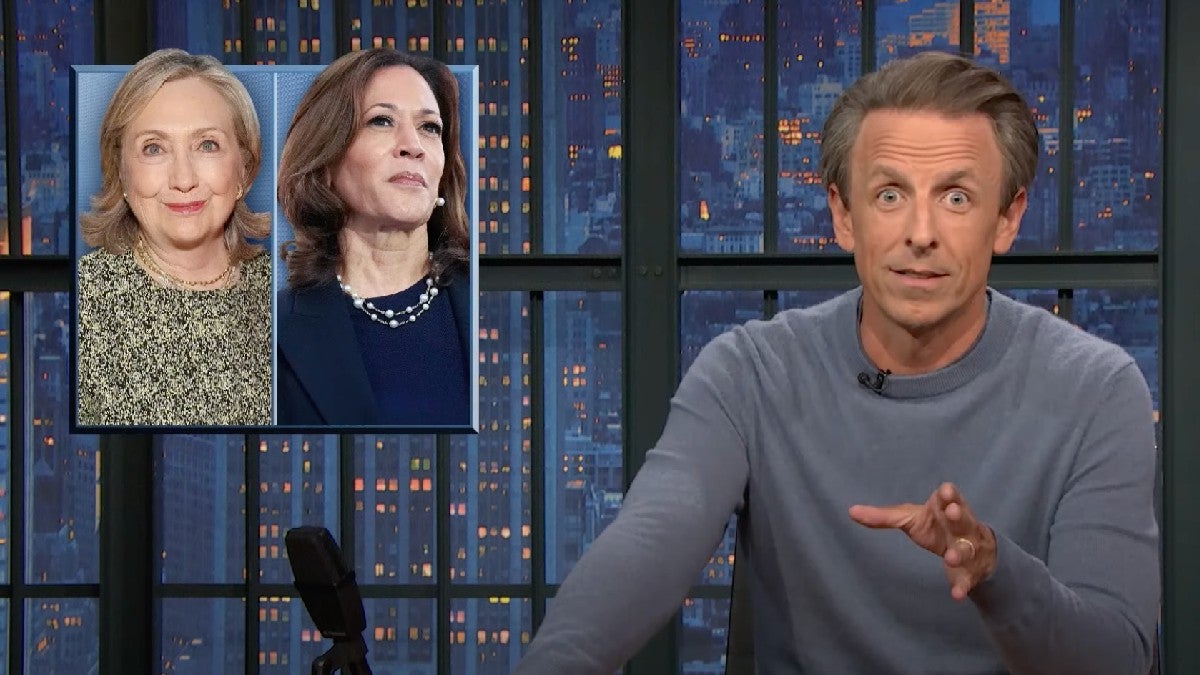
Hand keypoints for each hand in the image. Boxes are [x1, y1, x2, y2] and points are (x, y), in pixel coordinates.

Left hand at [848, 482, 995, 600]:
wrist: (972, 547)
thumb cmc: (935, 525)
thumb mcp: (909, 518)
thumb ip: (884, 516)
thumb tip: (851, 511)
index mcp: (945, 509)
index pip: (949, 498)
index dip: (948, 495)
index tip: (945, 491)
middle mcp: (961, 526)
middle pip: (962, 519)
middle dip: (959, 516)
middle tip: (953, 512)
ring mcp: (968, 548)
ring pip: (967, 549)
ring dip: (959, 552)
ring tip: (949, 557)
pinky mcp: (970, 570)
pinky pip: (967, 578)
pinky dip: (962, 586)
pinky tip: (956, 595)